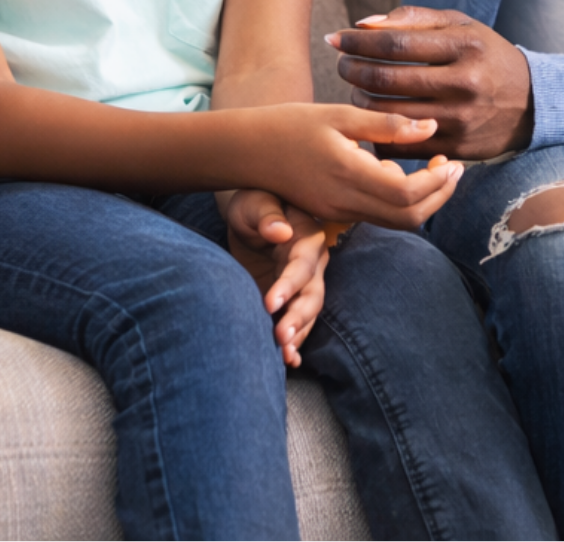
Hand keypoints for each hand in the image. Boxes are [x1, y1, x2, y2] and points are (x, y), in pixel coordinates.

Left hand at [225, 189, 327, 367]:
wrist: (251, 215)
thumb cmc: (254, 203)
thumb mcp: (255, 201)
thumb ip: (267, 214)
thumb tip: (280, 231)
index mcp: (307, 238)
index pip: (302, 265)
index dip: (289, 285)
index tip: (270, 303)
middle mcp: (312, 265)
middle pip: (312, 295)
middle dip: (298, 318)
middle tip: (281, 338)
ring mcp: (303, 285)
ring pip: (308, 313)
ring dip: (298, 335)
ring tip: (285, 356)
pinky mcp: (290, 300)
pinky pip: (298, 323)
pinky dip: (296, 343)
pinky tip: (289, 362)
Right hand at [254, 103, 463, 223]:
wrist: (246, 150)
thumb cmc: (292, 124)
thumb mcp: (340, 115)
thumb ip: (387, 125)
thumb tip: (431, 127)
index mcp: (347, 174)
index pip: (407, 194)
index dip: (438, 182)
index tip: (452, 159)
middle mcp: (344, 202)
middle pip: (408, 218)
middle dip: (440, 196)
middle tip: (455, 167)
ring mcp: (338, 213)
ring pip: (396, 222)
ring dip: (425, 201)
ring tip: (439, 169)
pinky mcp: (334, 213)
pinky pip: (378, 216)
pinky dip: (403, 202)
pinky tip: (406, 173)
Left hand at [327, 7, 533, 158]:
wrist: (532, 103)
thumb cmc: (485, 55)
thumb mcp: (460, 26)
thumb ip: (412, 19)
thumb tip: (362, 25)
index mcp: (465, 46)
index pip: (397, 43)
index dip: (360, 41)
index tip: (337, 39)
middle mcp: (465, 83)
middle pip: (388, 79)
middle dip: (353, 69)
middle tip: (342, 64)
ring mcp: (461, 119)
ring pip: (389, 114)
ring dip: (360, 100)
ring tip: (356, 88)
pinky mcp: (456, 149)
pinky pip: (402, 144)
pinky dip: (378, 131)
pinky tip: (372, 119)